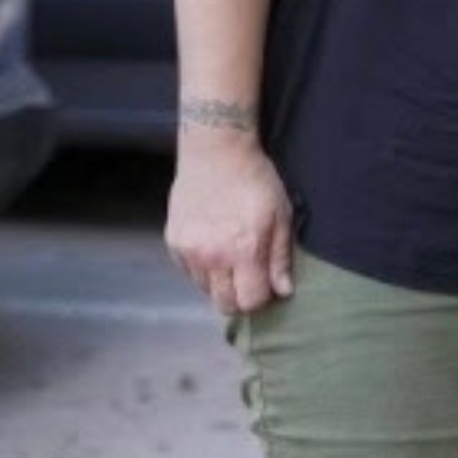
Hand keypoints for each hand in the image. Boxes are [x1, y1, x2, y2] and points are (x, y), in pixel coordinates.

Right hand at [166, 135, 296, 315]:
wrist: (215, 154)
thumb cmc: (254, 182)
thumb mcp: (281, 215)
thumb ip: (280, 258)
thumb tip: (283, 291)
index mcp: (244, 251)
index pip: (250, 301)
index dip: (262, 298)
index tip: (266, 285)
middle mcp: (212, 257)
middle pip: (224, 304)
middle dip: (240, 299)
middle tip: (249, 278)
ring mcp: (189, 252)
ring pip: (206, 290)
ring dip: (220, 282)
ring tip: (231, 254)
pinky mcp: (174, 244)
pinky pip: (189, 272)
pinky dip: (203, 268)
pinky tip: (213, 244)